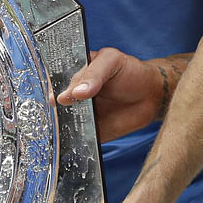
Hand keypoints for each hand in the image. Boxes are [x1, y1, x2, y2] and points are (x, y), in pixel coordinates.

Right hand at [59, 48, 180, 142]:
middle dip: (56, 108)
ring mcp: (78, 114)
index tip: (57, 97)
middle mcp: (71, 94)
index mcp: (73, 72)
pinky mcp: (87, 132)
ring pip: (61, 122)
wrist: (150, 95)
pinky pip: (75, 138)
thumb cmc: (130, 72)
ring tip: (72, 121)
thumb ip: (94, 75)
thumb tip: (75, 93)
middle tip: (65, 108)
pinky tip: (77, 136)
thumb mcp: (112, 62)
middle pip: (54, 103)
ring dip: (62, 125)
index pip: (54, 80)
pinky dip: (73, 140)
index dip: (52, 88)